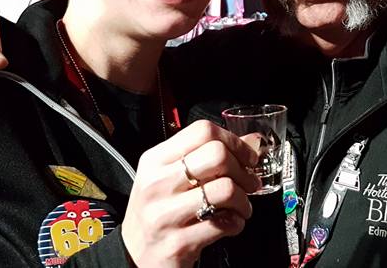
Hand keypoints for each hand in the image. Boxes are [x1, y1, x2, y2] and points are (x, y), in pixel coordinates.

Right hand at [122, 120, 261, 267]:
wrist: (134, 256)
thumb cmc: (157, 212)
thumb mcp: (170, 177)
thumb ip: (206, 156)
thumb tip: (252, 140)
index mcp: (155, 160)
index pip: (202, 131)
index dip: (234, 141)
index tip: (246, 157)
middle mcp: (157, 184)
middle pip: (217, 155)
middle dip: (243, 170)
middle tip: (249, 183)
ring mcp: (165, 214)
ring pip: (225, 189)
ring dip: (244, 200)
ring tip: (241, 207)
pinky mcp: (178, 243)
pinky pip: (223, 224)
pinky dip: (237, 223)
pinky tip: (230, 223)